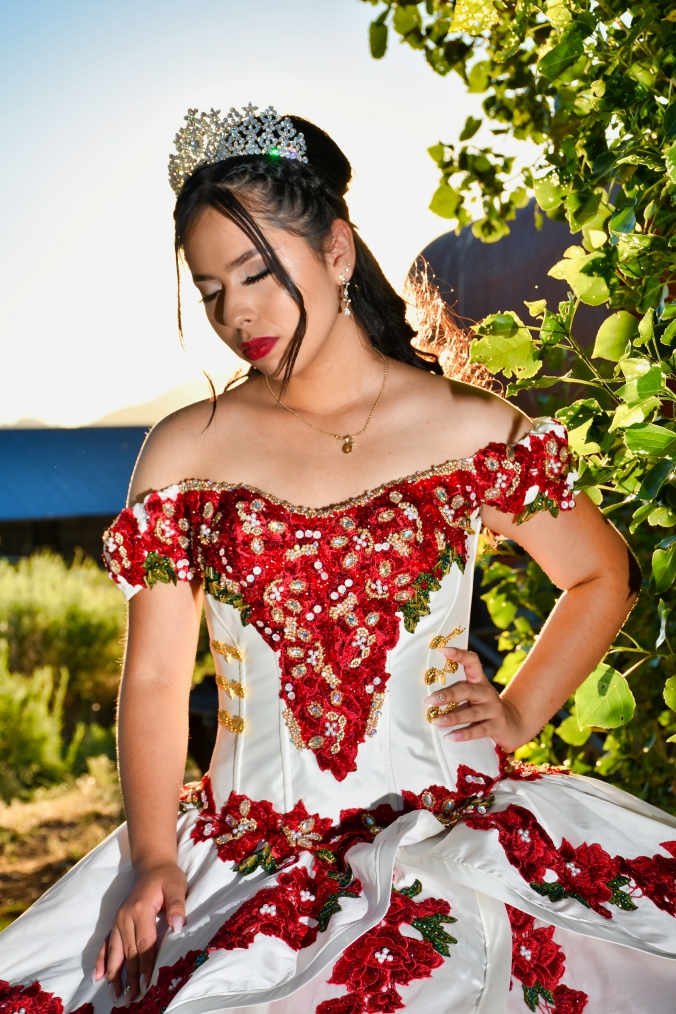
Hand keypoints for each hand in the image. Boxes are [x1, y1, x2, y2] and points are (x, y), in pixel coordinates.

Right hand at [93, 859, 186, 1002]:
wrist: (151, 863)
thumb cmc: (167, 875)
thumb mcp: (176, 884)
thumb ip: (177, 905)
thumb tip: (179, 926)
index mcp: (141, 909)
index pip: (144, 944)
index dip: (145, 966)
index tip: (145, 986)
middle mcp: (125, 917)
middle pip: (129, 953)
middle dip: (129, 978)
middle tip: (130, 1001)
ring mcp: (118, 920)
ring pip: (115, 952)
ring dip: (114, 975)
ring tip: (115, 996)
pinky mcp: (116, 921)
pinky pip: (106, 943)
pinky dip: (101, 960)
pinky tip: (98, 977)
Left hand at [424, 647, 525, 751]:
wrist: (511, 726)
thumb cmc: (483, 708)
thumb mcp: (472, 696)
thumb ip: (456, 692)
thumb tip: (426, 695)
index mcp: (479, 681)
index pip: (472, 661)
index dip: (459, 654)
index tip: (442, 650)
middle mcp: (487, 692)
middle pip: (467, 690)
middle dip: (448, 695)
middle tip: (429, 700)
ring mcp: (494, 709)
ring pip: (472, 712)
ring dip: (452, 717)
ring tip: (436, 721)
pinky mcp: (497, 726)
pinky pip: (479, 730)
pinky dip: (464, 734)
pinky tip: (451, 736)